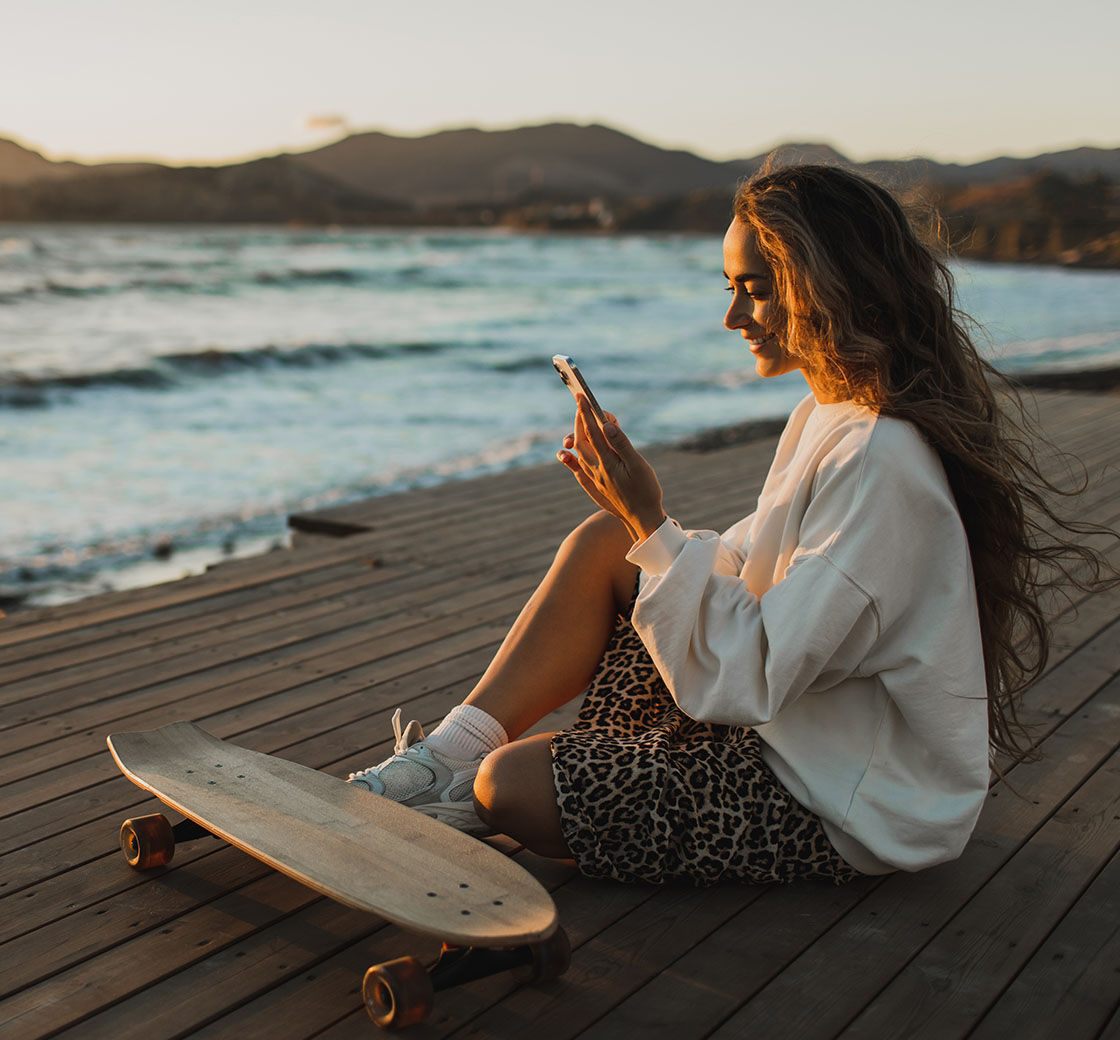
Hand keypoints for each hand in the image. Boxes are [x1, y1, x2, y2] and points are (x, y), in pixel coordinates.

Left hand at [557, 395, 665, 542]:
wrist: (642, 519)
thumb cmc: (645, 491)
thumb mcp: (638, 466)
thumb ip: (621, 444)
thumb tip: (606, 425)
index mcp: (607, 463)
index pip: (592, 432)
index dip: (585, 412)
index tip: (580, 396)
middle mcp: (596, 470)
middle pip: (582, 440)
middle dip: (580, 420)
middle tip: (581, 404)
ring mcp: (595, 478)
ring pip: (579, 452)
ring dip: (577, 434)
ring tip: (580, 421)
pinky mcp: (596, 485)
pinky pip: (579, 467)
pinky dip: (573, 456)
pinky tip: (570, 453)